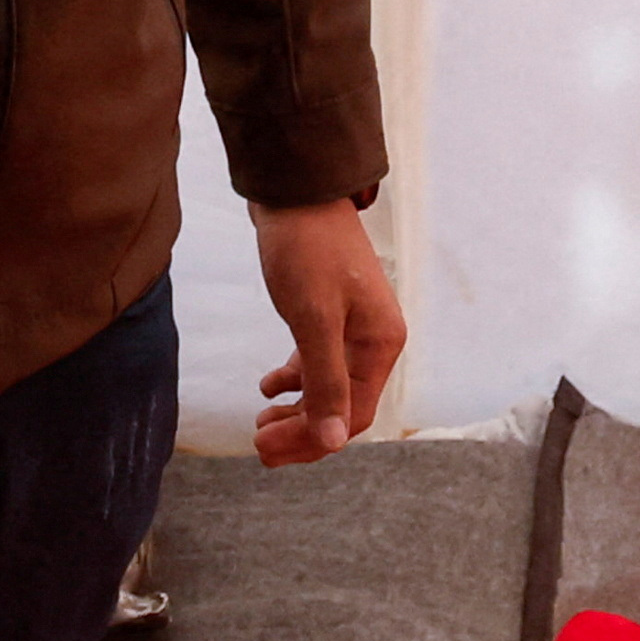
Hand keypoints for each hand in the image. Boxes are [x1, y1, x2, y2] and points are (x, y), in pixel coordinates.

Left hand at [249, 199, 407, 466]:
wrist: (295, 189)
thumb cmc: (305, 249)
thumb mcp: (313, 318)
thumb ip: (325, 380)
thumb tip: (333, 441)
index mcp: (381, 344)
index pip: (351, 415)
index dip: (311, 440)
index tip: (267, 451)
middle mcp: (374, 340)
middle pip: (341, 406)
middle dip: (302, 431)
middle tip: (258, 447)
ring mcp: (354, 327)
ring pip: (328, 386)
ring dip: (296, 410)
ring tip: (260, 424)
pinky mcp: (331, 313)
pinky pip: (318, 361)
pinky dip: (294, 378)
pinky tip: (268, 387)